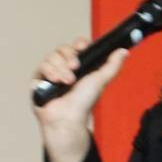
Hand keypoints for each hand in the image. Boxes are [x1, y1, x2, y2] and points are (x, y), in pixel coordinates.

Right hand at [34, 39, 128, 161]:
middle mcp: (64, 66)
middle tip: (75, 69)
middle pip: (63, 48)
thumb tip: (123, 51)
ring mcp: (50, 72)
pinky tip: (54, 83)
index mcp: (79, 65)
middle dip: (69, 57)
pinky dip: (49, 73)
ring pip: (51, 56)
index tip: (83, 48)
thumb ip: (112, 65)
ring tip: (66, 82)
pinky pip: (41, 66)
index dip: (79, 44)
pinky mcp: (38, 80)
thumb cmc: (84, 103)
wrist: (68, 118)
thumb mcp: (101, 80)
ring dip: (60, 69)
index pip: (77, 45)